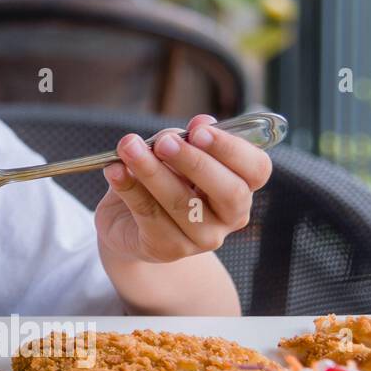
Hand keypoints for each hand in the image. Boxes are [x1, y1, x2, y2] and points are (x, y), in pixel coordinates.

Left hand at [94, 114, 271, 263]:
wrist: (126, 223)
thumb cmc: (158, 180)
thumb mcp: (171, 154)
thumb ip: (186, 139)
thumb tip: (202, 121)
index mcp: (241, 186)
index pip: (256, 169)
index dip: (231, 148)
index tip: (199, 129)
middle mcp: (230, 216)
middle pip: (228, 191)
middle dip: (194, 161)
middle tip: (163, 141)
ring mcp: (202, 238)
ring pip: (181, 203)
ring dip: (152, 171)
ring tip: (128, 147)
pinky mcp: (168, 249)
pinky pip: (149, 215)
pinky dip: (129, 188)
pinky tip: (114, 170)